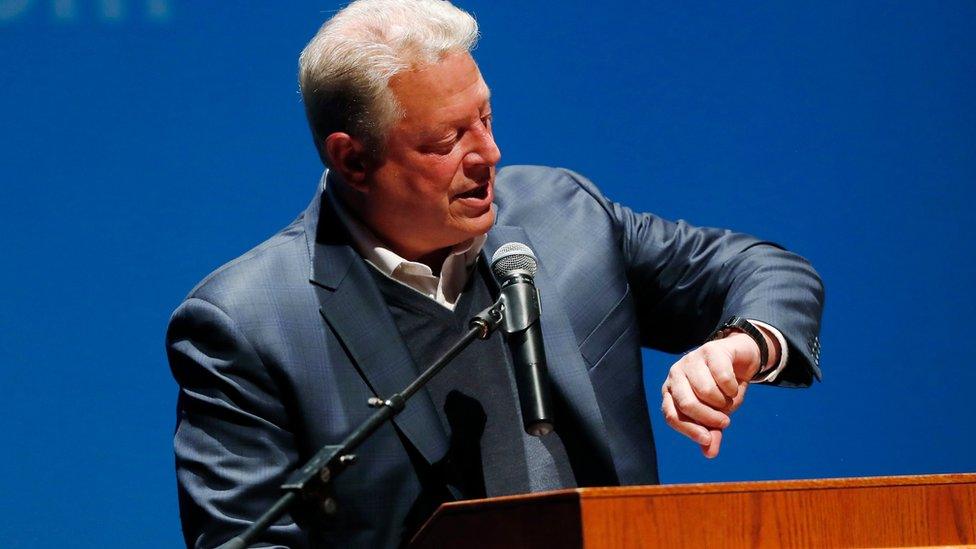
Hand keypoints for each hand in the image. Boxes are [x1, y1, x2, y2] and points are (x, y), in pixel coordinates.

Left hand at [660, 328, 777, 457]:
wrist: (740, 360)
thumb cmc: (722, 390)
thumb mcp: (717, 414)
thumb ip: (711, 432)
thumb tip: (709, 454)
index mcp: (671, 392)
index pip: (671, 416)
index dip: (689, 430)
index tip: (708, 438)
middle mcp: (676, 375)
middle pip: (687, 404)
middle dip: (709, 418)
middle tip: (725, 421)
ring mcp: (691, 360)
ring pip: (706, 391)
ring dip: (723, 402)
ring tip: (728, 399)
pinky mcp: (710, 350)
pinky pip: (722, 377)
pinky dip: (733, 388)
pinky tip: (734, 386)